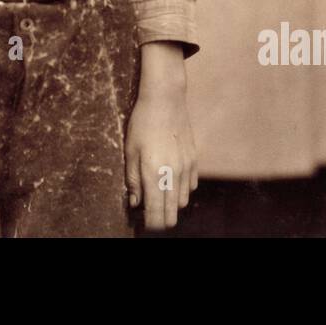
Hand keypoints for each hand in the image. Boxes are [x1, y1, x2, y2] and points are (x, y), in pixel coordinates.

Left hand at [125, 42, 197, 230]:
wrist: (166, 100)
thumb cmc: (142, 124)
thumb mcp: (130, 151)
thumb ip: (133, 179)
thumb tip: (135, 202)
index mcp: (153, 174)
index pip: (156, 212)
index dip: (151, 223)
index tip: (145, 224)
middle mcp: (173, 175)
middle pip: (172, 212)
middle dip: (162, 219)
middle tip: (151, 216)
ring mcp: (186, 168)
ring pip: (182, 201)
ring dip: (171, 204)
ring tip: (159, 196)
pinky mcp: (194, 160)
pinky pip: (190, 186)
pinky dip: (181, 189)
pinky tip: (171, 181)